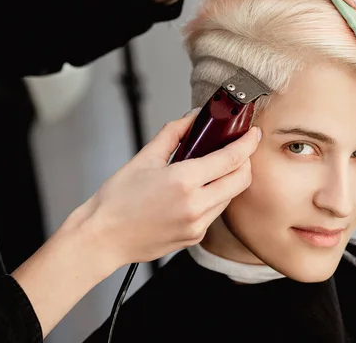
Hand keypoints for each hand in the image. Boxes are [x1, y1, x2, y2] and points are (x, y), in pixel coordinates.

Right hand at [75, 109, 260, 268]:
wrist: (102, 237)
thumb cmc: (117, 200)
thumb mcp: (144, 158)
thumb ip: (173, 133)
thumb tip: (193, 118)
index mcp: (183, 181)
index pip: (231, 158)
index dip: (247, 142)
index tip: (252, 133)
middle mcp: (195, 205)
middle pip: (241, 179)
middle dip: (245, 161)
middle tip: (237, 149)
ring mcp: (197, 225)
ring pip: (230, 197)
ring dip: (229, 180)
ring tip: (212, 169)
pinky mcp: (195, 237)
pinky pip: (215, 212)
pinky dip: (214, 197)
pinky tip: (197, 191)